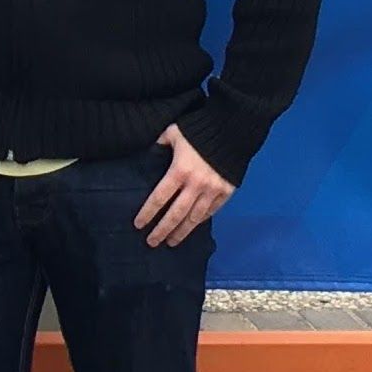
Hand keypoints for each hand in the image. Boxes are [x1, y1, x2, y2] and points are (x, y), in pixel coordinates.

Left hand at [135, 123, 233, 246]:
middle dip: (162, 230)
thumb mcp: (173, 132)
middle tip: (152, 242)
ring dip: (181, 231)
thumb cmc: (198, 129)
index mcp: (179, 171)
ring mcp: (212, 191)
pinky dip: (200, 221)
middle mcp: (195, 185)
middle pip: (176, 214)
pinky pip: (210, 212)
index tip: (139, 225)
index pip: (160, 198)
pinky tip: (192, 227)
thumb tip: (150, 151)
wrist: (232, 130)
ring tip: (171, 241)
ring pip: (194, 218)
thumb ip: (160, 143)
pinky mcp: (226, 193)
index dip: (148, 213)